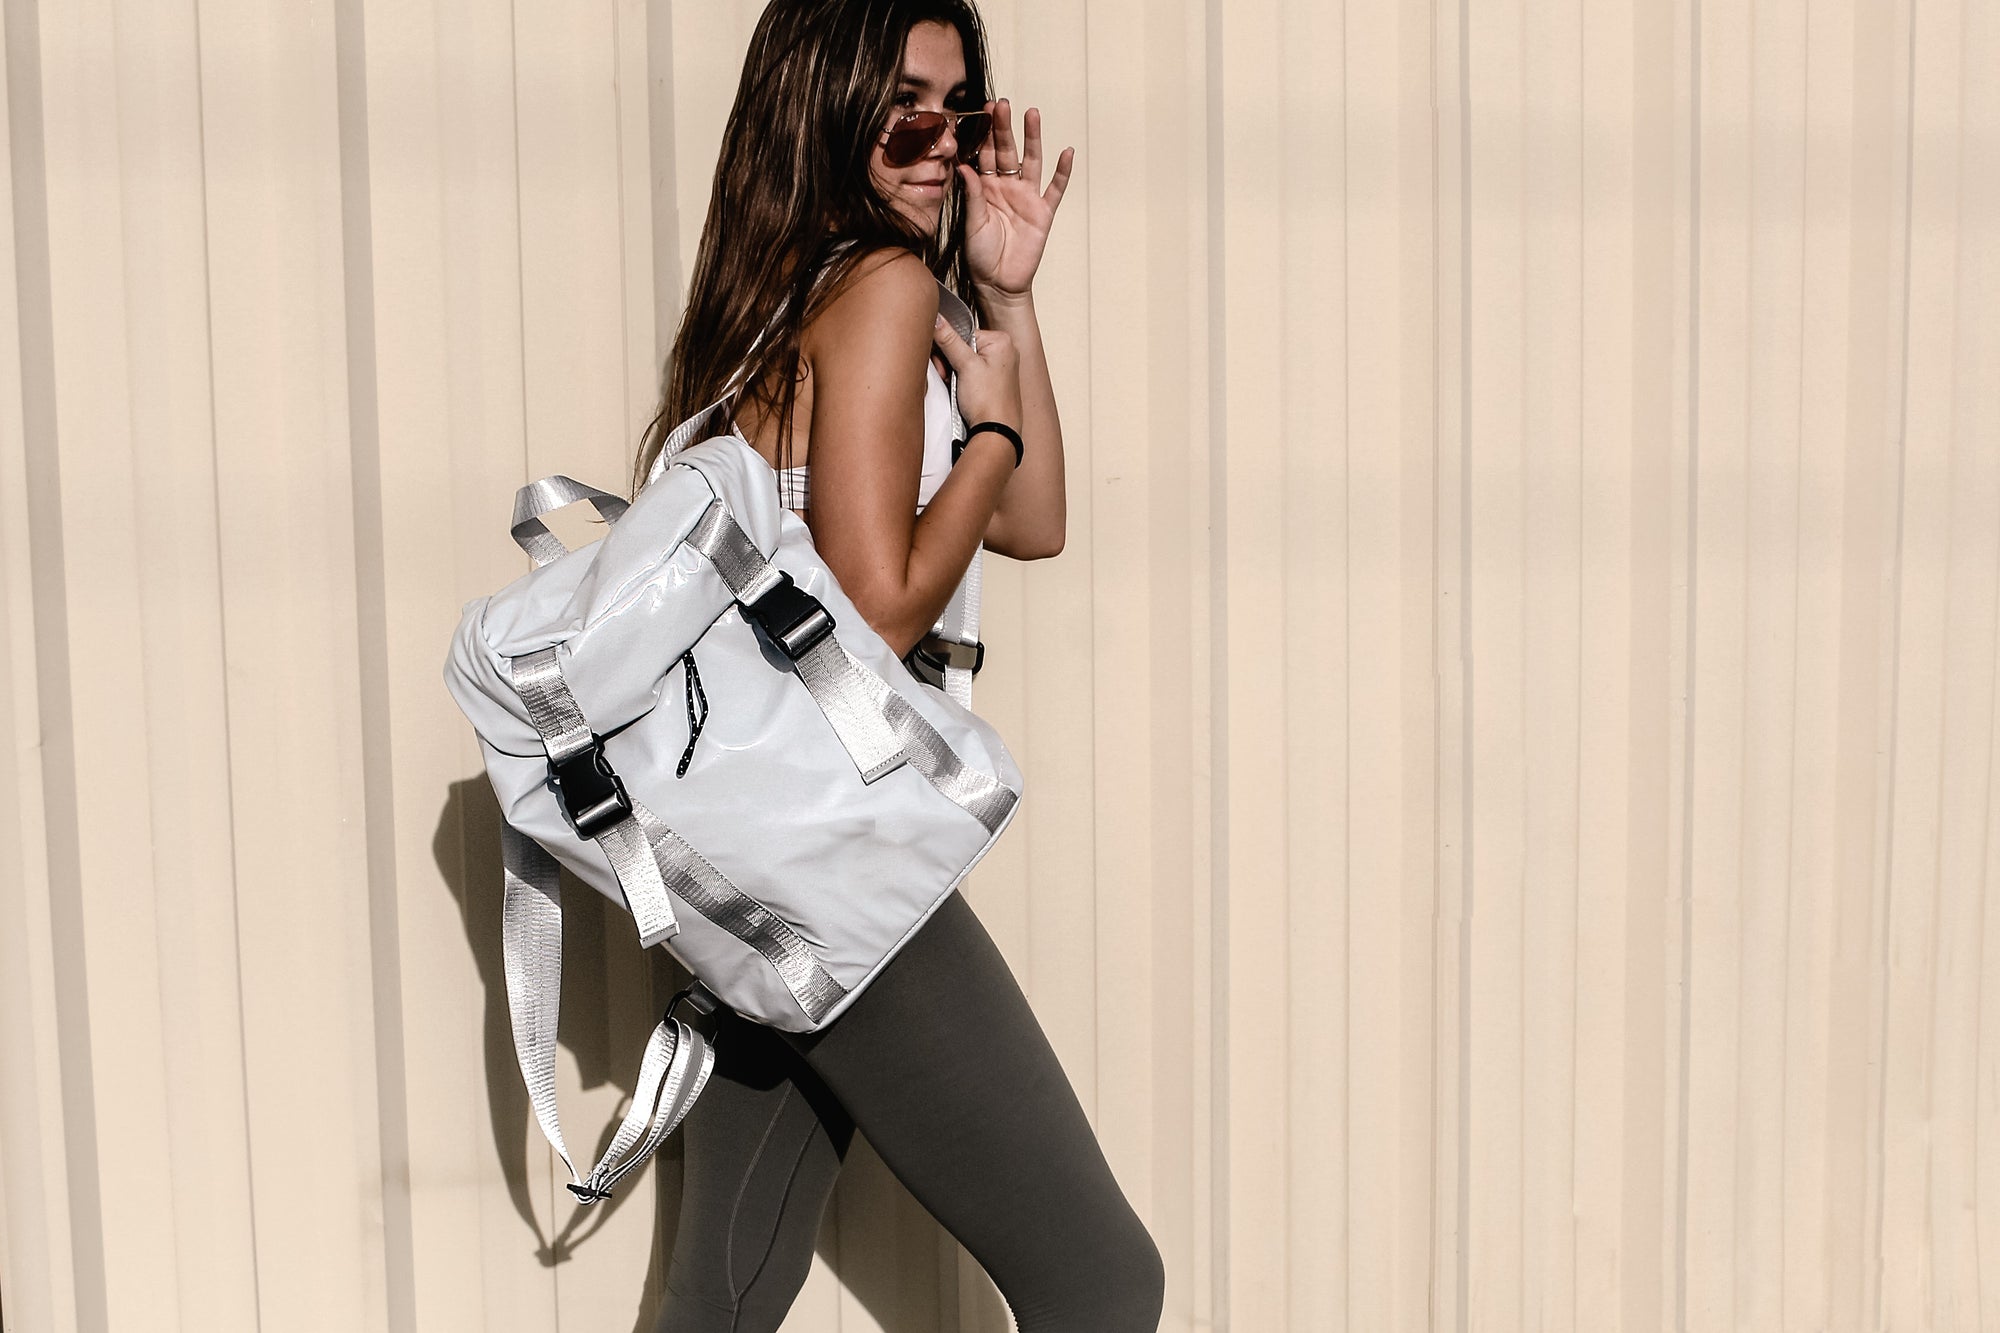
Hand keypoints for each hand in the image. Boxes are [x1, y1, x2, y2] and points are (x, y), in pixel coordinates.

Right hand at [931, 312, 1020, 430]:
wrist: (996, 432)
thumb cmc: (989, 401)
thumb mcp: (965, 366)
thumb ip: (949, 340)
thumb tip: (936, 318)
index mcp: (1001, 340)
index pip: (963, 332)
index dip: (948, 348)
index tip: (944, 364)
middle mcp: (1003, 350)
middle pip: (962, 345)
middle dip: (950, 362)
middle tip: (949, 378)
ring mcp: (999, 366)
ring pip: (964, 360)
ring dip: (953, 373)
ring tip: (956, 387)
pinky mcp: (993, 380)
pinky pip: (970, 372)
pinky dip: (961, 380)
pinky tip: (961, 391)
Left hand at [959, 99, 1073, 302]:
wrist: (998, 283)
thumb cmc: (980, 255)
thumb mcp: (971, 224)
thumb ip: (971, 195)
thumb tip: (963, 166)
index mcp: (985, 188)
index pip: (984, 154)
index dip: (983, 133)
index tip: (979, 111)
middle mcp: (1006, 187)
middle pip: (1007, 150)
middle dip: (1004, 127)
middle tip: (1001, 104)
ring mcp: (1027, 197)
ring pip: (1032, 161)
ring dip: (1032, 138)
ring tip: (1032, 114)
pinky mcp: (1043, 212)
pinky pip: (1055, 189)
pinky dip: (1062, 171)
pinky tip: (1066, 152)